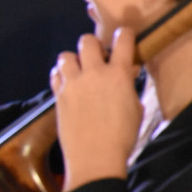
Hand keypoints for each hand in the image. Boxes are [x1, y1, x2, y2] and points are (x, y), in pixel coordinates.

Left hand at [50, 28, 140, 191]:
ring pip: (66, 55)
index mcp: (118, 75)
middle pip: (87, 41)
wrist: (95, 158)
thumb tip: (125, 74)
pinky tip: (67, 83)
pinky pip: (55, 74)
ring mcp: (73, 84)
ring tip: (79, 71)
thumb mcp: (135, 108)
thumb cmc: (121, 137)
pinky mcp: (58, 96)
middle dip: (92, 45)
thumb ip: (128, 87)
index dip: (123, 34)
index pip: (122, 41)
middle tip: (97, 56)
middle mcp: (93, 74)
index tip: (122, 34)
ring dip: (73, 59)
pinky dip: (60, 74)